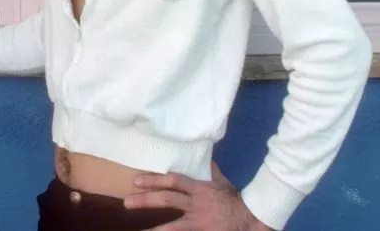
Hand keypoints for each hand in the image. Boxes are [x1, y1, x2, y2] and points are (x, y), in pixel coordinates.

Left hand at [124, 162, 272, 229]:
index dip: (155, 180)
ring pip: (174, 226)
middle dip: (146, 200)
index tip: (137, 181)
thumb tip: (205, 157)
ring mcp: (198, 221)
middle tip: (127, 201)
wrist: (252, 218)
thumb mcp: (222, 182)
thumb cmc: (235, 200)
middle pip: (168, 200)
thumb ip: (211, 171)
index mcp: (199, 188)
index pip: (174, 181)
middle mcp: (196, 204)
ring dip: (155, 229)